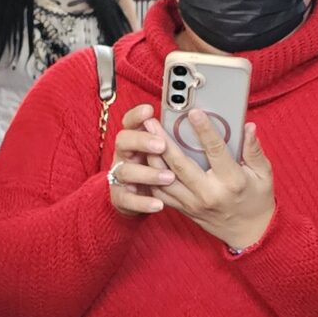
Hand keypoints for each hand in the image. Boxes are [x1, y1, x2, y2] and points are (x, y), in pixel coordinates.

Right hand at [106, 101, 172, 216]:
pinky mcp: (120, 197)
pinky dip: (143, 202)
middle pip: (123, 141)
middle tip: (161, 144)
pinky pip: (128, 200)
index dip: (137, 115)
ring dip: (148, 174)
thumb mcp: (159, 148)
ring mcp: (119, 176)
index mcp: (133, 137)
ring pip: (126, 171)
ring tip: (169, 177)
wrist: (130, 197)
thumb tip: (197, 119)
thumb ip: (171, 137)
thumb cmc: (155, 166)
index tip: (150, 111)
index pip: (130, 120)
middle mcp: (124, 154)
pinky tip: (158, 205)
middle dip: (143, 141)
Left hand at [155, 113, 274, 249]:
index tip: (194, 113)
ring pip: (165, 179)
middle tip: (152, 122)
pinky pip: (162, 193)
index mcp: (231, 182)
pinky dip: (150, 177)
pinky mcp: (184, 210)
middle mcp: (209, 193)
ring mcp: (193, 204)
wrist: (250, 234)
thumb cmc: (257, 201)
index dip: (204, 130)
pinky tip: (144, 160)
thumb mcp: (264, 175)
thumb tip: (248, 127)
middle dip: (163, 141)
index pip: (215, 151)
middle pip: (180, 164)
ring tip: (143, 137)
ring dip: (152, 157)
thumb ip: (254, 150)